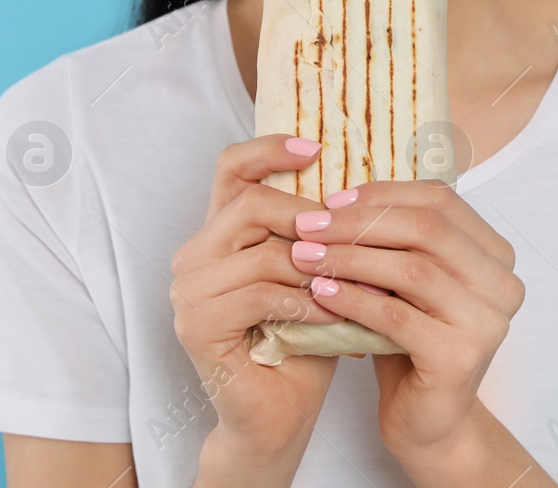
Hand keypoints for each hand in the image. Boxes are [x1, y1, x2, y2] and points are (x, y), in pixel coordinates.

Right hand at [170, 135, 347, 472]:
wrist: (283, 409)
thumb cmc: (307, 333)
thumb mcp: (321, 268)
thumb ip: (323, 227)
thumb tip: (369, 176)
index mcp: (222, 231)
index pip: (231, 167)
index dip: (269, 149)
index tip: (317, 147)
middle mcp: (194, 254)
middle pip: (250, 204)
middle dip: (310, 220)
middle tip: (354, 241)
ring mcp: (188, 291)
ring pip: (263, 252)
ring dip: (318, 268)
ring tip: (357, 283)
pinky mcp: (195, 325)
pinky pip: (260, 295)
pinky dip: (307, 301)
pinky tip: (334, 312)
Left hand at [290, 178, 525, 464]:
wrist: (429, 423)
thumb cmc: (413, 345)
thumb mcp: (408, 283)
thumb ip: (396, 241)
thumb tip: (342, 194)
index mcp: (497, 255)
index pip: (442, 200)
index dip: (384, 193)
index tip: (332, 198)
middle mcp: (503, 284)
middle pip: (428, 229)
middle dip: (361, 221)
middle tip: (309, 224)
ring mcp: (487, 322)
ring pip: (412, 269)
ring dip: (350, 257)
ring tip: (305, 255)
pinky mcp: (460, 357)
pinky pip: (397, 316)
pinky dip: (354, 299)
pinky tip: (320, 292)